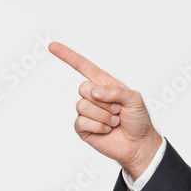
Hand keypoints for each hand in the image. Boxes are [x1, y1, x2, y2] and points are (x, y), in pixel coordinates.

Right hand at [49, 42, 161, 179]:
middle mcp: (93, 96)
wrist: (139, 144)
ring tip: (115, 121)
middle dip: (104, 100)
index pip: (84, 67)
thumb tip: (94, 91)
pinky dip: (99, 126)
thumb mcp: (135, 99)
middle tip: (118, 110)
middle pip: (83, 87)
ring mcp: (87, 112)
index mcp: (105, 84)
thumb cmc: (139, 120)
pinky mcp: (83, 128)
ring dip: (103, 115)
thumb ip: (116, 91)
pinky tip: (107, 130)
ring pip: (82, 105)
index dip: (68, 56)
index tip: (52, 46)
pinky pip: (82, 122)